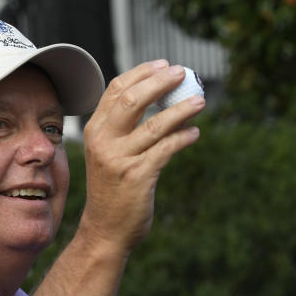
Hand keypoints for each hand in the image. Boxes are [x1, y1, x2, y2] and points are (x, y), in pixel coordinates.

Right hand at [80, 60, 203, 252]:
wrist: (105, 230)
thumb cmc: (112, 190)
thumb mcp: (108, 154)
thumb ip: (123, 130)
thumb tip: (159, 100)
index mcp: (95, 131)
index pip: (115, 90)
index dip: (141, 73)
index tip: (163, 65)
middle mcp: (104, 142)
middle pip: (132, 99)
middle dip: (160, 82)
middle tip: (183, 73)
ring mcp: (120, 159)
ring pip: (156, 124)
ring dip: (181, 110)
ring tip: (200, 101)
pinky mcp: (138, 177)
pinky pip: (166, 149)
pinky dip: (184, 138)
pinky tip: (195, 133)